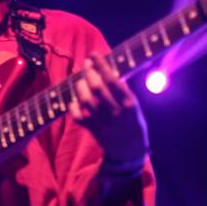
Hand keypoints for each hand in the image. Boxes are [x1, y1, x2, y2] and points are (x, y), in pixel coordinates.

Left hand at [68, 52, 148, 171]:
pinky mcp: (92, 130)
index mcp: (128, 103)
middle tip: (86, 64)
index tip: (94, 54)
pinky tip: (74, 100)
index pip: (112, 79)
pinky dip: (73, 106)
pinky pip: (77, 115)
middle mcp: (115, 112)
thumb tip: (107, 69)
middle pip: (96, 87)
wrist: (130, 151)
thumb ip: (121, 90)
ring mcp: (103, 122)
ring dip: (80, 86)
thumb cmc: (132, 122)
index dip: (101, 65)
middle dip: (88, 72)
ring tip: (80, 80)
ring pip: (85, 99)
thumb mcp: (133, 105)